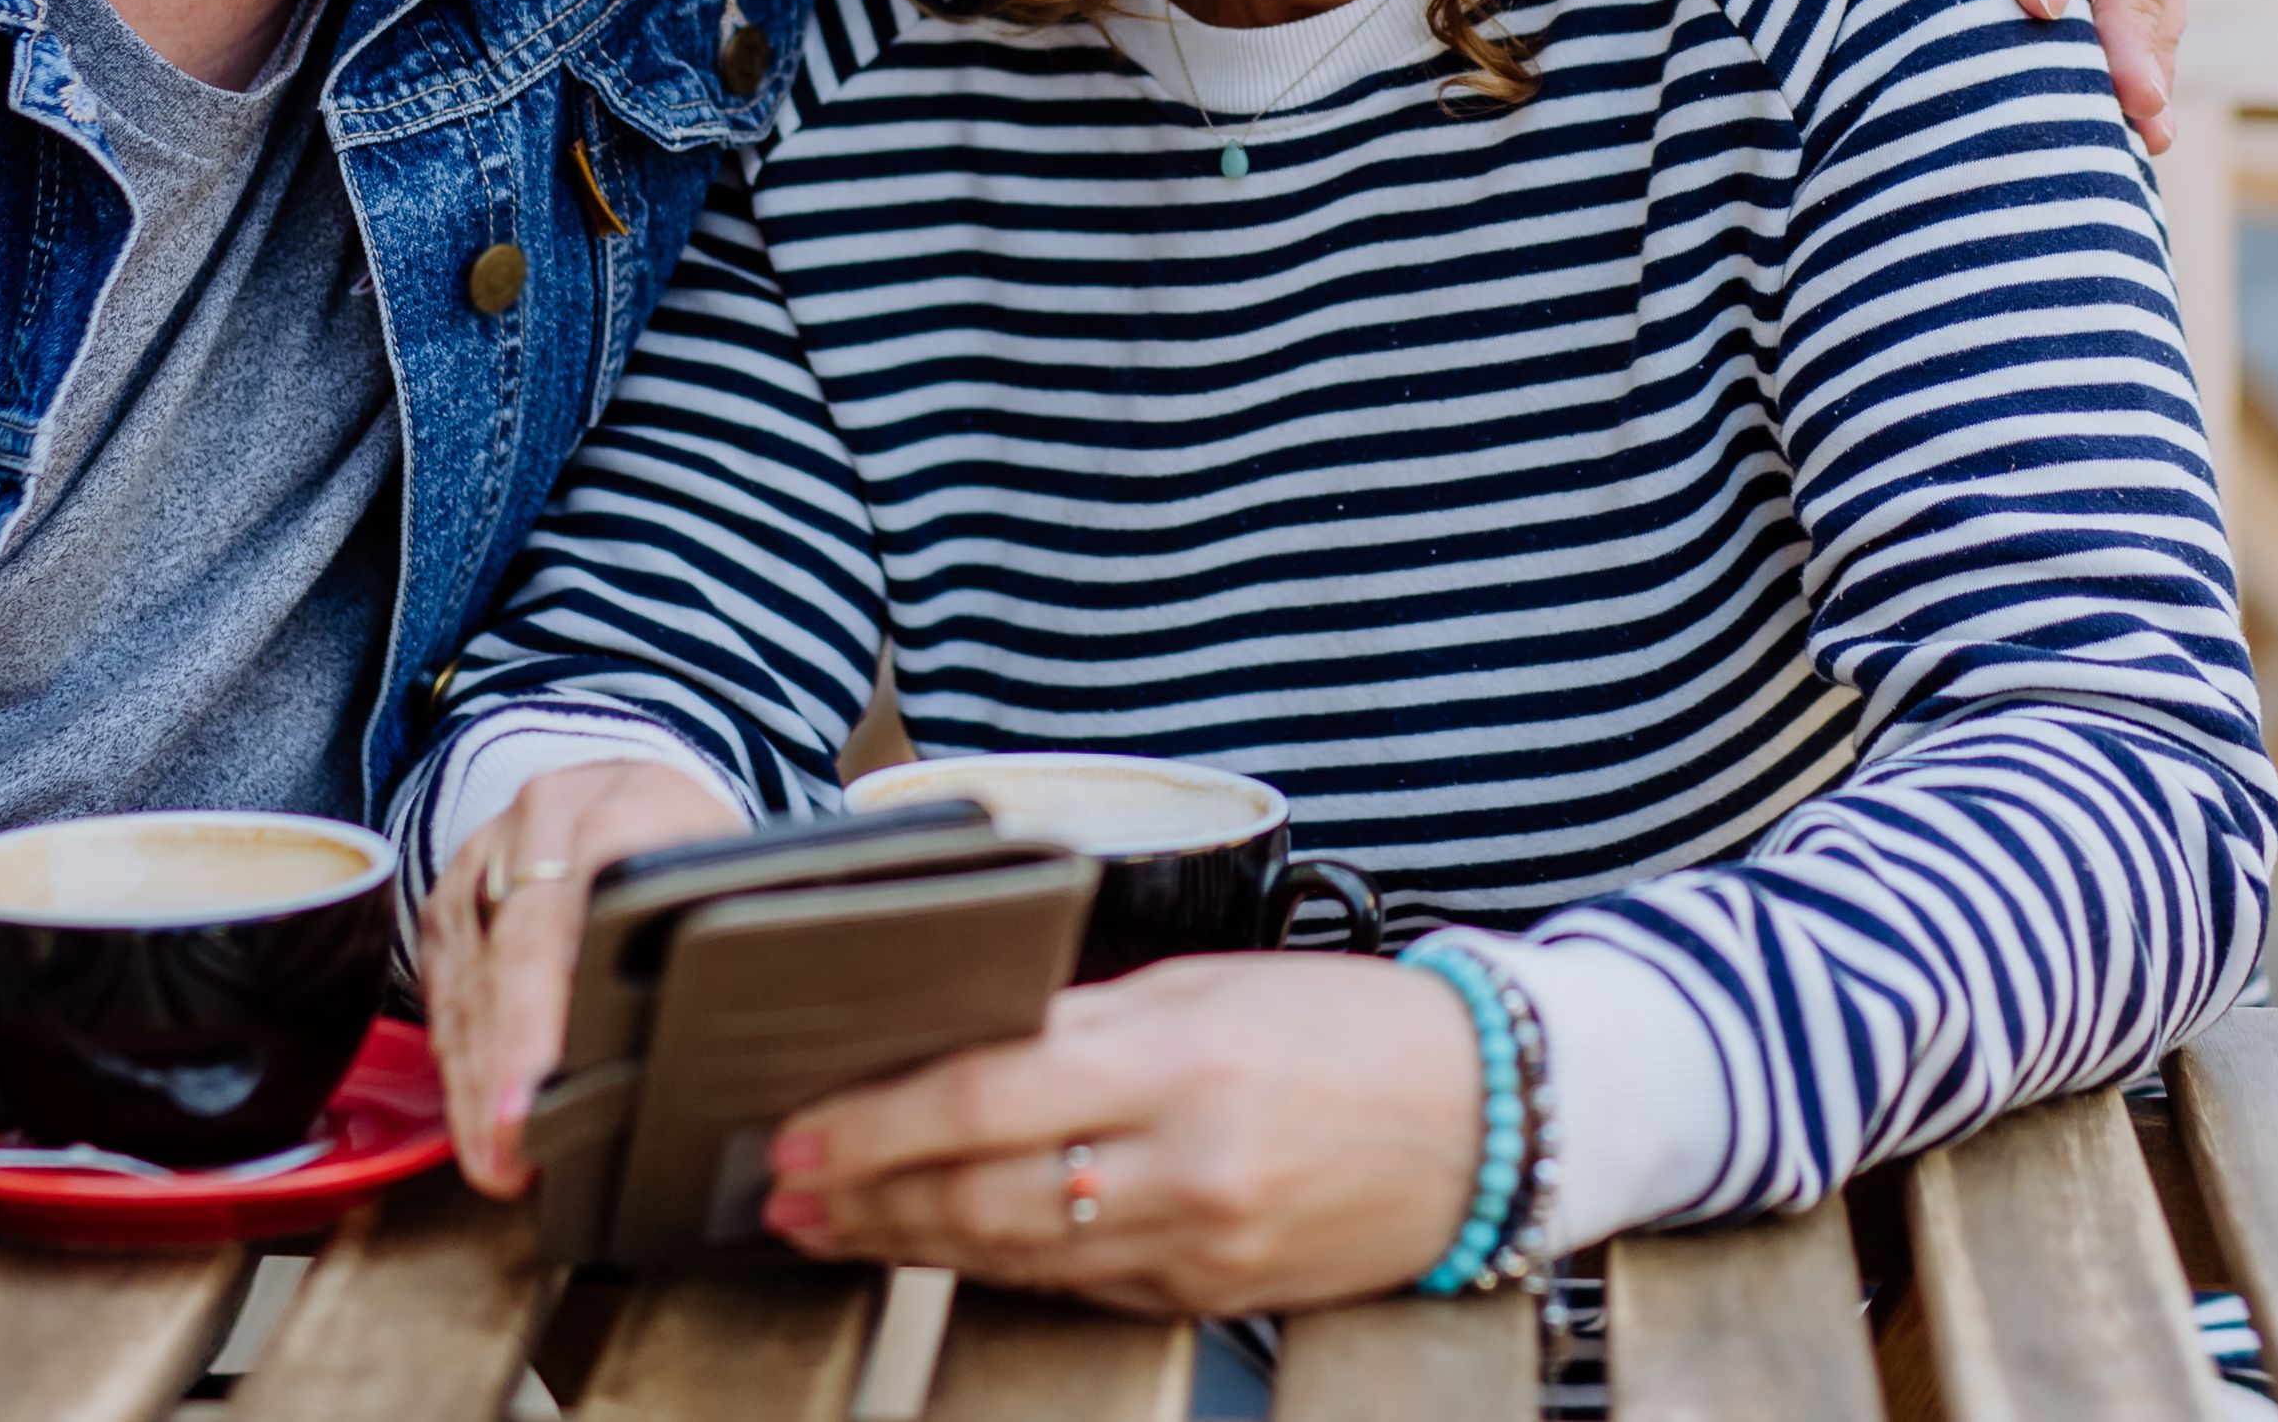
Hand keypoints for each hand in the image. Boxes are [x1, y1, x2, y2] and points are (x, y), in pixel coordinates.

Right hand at [423, 760, 748, 1195]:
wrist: (632, 789)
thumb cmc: (695, 847)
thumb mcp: (730, 869)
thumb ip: (729, 924)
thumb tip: (746, 1015)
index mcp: (620, 805)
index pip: (571, 911)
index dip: (546, 1010)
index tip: (538, 1095)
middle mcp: (539, 825)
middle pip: (508, 957)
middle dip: (503, 1068)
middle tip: (506, 1155)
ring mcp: (484, 858)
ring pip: (466, 982)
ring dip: (475, 1081)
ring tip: (493, 1160)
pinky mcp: (449, 900)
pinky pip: (442, 991)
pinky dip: (459, 1062)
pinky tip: (474, 1119)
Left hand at [761, 954, 1482, 1316]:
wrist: (1493, 1119)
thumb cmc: (1349, 1029)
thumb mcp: (1214, 986)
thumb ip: (1088, 1018)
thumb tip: (963, 1041)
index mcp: (1177, 1058)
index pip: (988, 1094)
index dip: (878, 1121)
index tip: (803, 1128)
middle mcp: (1184, 1160)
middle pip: (981, 1191)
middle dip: (867, 1195)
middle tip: (783, 1192)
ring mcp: (1198, 1241)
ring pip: (1015, 1251)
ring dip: (909, 1241)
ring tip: (831, 1227)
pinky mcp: (1212, 1292)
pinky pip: (1078, 1286)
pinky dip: (996, 1266)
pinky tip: (939, 1249)